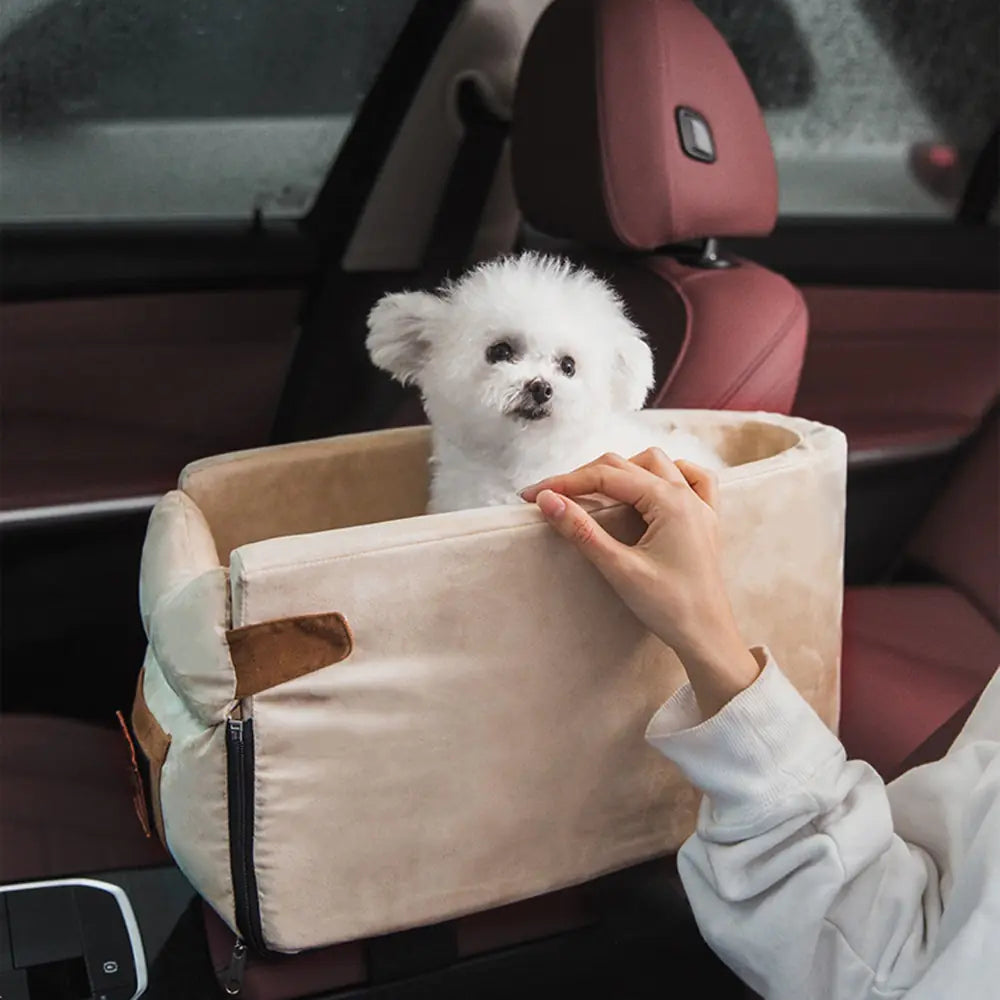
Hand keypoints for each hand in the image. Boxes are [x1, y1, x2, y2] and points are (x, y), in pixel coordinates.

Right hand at [521, 449, 759, 717]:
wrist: (708, 637)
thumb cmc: (669, 607)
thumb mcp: (619, 569)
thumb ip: (582, 531)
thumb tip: (548, 500)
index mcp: (669, 501)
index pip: (606, 476)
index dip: (565, 482)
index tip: (531, 495)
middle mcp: (687, 494)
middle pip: (626, 465)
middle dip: (585, 476)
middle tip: (553, 498)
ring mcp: (700, 505)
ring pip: (657, 464)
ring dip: (623, 470)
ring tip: (594, 492)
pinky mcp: (705, 521)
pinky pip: (693, 479)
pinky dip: (669, 474)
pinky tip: (652, 486)